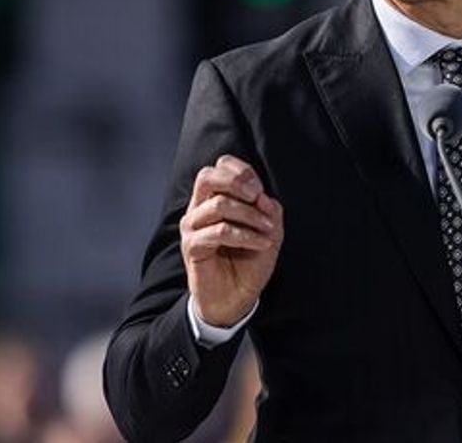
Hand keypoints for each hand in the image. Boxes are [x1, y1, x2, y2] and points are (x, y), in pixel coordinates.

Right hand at [180, 154, 282, 326]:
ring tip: (268, 231)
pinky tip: (261, 244)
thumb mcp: (268, 230)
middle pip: (207, 176)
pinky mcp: (192, 246)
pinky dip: (246, 235)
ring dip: (250, 216)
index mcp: (215, 197)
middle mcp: (199, 208)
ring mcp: (192, 226)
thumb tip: (262, 197)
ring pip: (219, 204)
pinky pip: (219, 231)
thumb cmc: (250, 261)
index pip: (220, 166)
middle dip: (237, 182)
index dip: (242, 171)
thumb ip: (268, 209)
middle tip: (258, 198)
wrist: (237, 296)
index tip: (260, 191)